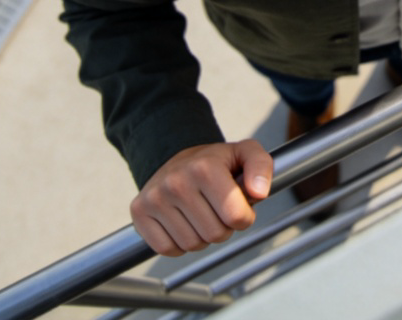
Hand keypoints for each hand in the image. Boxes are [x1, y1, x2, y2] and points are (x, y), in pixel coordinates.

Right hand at [130, 140, 272, 255]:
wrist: (177, 160)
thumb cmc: (215, 162)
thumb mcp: (245, 153)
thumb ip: (261, 167)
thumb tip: (259, 192)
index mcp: (205, 167)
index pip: (236, 216)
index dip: (244, 216)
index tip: (239, 204)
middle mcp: (176, 181)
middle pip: (215, 234)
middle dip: (224, 226)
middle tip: (218, 207)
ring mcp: (155, 198)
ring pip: (192, 245)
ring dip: (202, 236)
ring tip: (201, 212)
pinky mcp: (140, 212)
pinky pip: (167, 249)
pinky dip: (179, 243)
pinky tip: (182, 221)